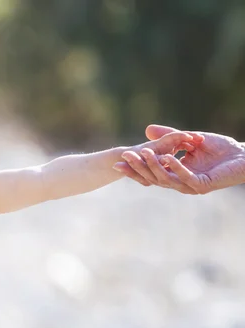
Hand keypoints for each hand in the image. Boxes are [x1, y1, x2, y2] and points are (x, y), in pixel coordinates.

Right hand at [114, 125, 244, 193]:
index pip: (150, 173)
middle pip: (153, 178)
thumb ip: (169, 137)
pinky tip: (167, 157)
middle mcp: (181, 183)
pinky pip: (185, 177)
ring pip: (166, 179)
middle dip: (137, 168)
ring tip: (143, 153)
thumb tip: (147, 129)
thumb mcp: (189, 139)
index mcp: (176, 175)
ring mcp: (190, 186)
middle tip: (123, 157)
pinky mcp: (202, 185)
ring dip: (153, 166)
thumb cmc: (221, 149)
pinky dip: (175, 167)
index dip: (134, 168)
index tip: (118, 161)